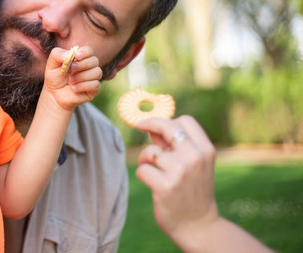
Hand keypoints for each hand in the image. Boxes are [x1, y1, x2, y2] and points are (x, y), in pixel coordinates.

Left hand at [43, 46, 101, 110]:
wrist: (54, 95)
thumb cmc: (55, 77)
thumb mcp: (51, 64)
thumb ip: (57, 54)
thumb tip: (68, 54)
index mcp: (80, 57)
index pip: (89, 50)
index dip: (84, 52)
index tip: (76, 56)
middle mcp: (89, 66)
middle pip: (94, 60)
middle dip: (82, 65)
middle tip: (70, 69)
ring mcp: (93, 77)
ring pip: (97, 72)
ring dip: (82, 76)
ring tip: (70, 81)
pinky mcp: (94, 89)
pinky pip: (96, 84)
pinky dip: (83, 86)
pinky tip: (73, 88)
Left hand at [135, 115, 217, 242]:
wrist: (199, 226)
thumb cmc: (192, 191)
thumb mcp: (193, 165)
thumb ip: (175, 146)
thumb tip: (152, 127)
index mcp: (206, 150)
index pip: (185, 121)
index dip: (166, 120)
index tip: (151, 122)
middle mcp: (195, 158)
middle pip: (167, 126)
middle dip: (150, 123)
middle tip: (139, 125)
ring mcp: (180, 172)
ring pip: (150, 151)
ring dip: (145, 159)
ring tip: (153, 171)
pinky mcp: (165, 186)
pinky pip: (142, 169)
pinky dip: (142, 174)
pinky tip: (152, 184)